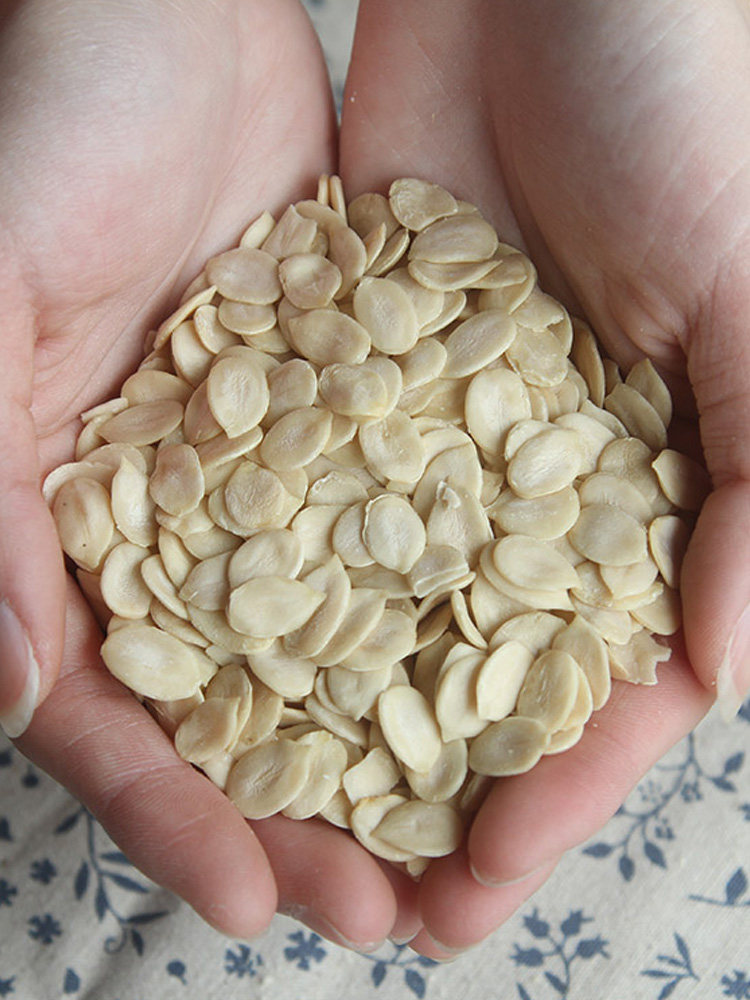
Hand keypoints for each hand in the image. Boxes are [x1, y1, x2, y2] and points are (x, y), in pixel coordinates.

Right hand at [0, 0, 419, 949]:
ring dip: (385, 737)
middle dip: (302, 814)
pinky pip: (394, 529)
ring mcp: (262, 472)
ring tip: (464, 831)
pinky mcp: (344, 412)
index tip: (253, 898)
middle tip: (389, 911)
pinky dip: (436, 603)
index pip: (109, 708)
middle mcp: (166, 517)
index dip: (168, 812)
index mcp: (60, 520)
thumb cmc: (42, 129)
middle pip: (235, 705)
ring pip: (326, 638)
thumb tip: (18, 691)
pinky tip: (492, 666)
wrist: (161, 18)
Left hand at [340, 0, 748, 956]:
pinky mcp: (351, 379)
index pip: (601, 684)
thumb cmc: (684, 110)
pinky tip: (223, 674)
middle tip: (367, 906)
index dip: (553, 794)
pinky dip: (272, 585)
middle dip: (432, 797)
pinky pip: (306, 505)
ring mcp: (435, 442)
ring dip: (340, 724)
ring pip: (383, 614)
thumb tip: (717, 672)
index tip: (481, 888)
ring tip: (280, 827)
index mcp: (651, 491)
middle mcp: (537, 487)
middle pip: (478, 679)